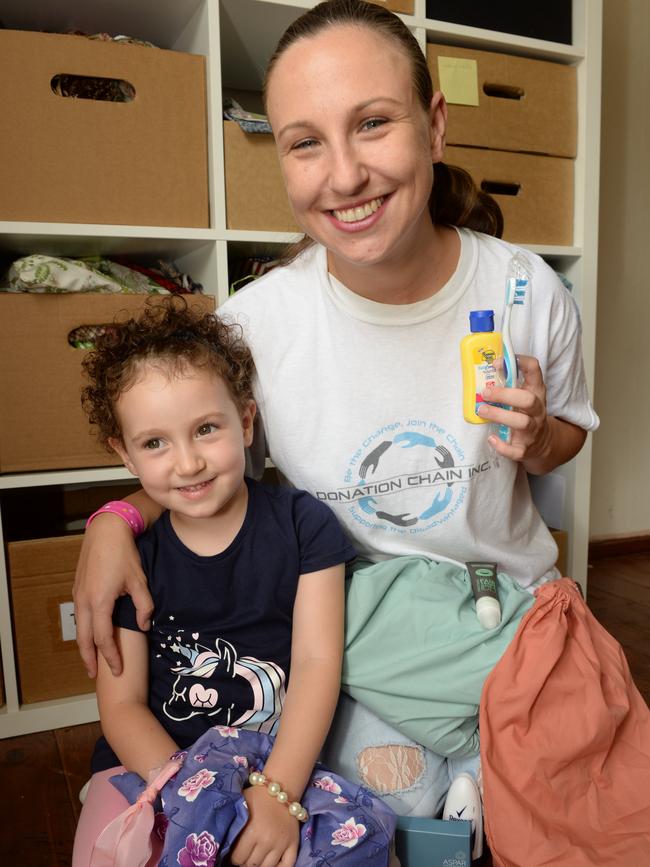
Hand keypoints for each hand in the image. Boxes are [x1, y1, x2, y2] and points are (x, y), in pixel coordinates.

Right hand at [73, 514, 152, 677]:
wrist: (106, 532)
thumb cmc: (124, 555)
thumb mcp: (139, 581)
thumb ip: (144, 606)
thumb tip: (144, 626)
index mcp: (100, 602)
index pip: (103, 639)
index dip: (111, 657)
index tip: (118, 670)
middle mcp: (84, 601)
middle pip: (83, 639)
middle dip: (89, 659)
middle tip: (94, 675)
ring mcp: (78, 594)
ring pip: (79, 627)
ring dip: (84, 645)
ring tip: (91, 659)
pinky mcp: (78, 588)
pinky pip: (79, 615)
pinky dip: (84, 630)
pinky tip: (91, 633)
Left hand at [230, 785, 298, 866]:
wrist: (281, 786)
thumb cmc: (256, 797)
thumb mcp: (240, 805)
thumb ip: (231, 823)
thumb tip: (219, 840)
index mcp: (253, 831)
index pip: (238, 858)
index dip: (234, 856)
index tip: (234, 851)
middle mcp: (268, 840)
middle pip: (251, 865)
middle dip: (245, 861)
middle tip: (244, 854)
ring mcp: (282, 843)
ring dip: (259, 864)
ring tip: (255, 857)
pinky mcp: (294, 843)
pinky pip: (287, 866)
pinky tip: (270, 863)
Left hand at [478, 354, 551, 463]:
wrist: (543, 443)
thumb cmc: (526, 414)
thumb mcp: (523, 396)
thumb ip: (509, 384)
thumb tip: (485, 369)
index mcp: (536, 392)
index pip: (535, 371)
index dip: (521, 363)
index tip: (499, 362)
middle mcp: (537, 411)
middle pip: (528, 400)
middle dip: (505, 395)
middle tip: (485, 393)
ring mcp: (532, 430)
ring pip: (521, 422)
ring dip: (499, 415)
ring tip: (481, 410)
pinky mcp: (525, 449)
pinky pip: (515, 450)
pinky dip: (502, 445)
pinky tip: (491, 439)